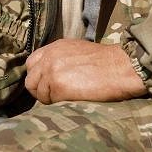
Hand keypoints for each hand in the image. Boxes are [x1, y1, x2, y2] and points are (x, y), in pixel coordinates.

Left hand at [25, 39, 145, 103]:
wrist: (120, 68)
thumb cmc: (106, 63)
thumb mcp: (78, 52)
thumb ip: (60, 60)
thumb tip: (50, 76)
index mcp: (55, 47)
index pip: (32, 64)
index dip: (39, 78)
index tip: (49, 86)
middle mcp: (49, 56)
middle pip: (31, 80)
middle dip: (41, 90)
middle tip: (58, 96)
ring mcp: (51, 70)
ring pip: (39, 94)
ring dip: (51, 99)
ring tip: (70, 97)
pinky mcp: (57, 84)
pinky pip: (50, 101)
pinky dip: (59, 104)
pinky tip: (74, 99)